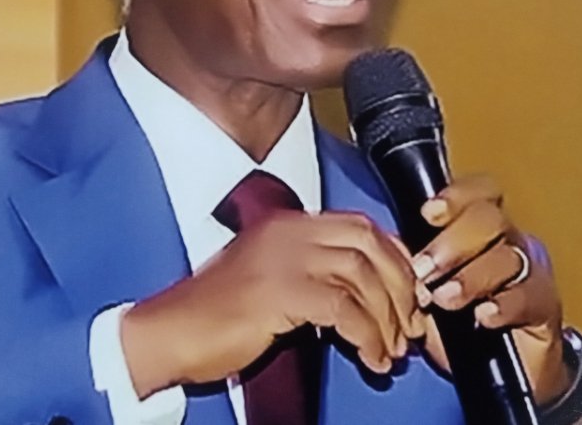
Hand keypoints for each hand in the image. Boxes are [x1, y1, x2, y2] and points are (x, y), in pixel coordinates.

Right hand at [121, 211, 424, 397]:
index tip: (409, 291)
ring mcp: (283, 258)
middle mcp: (287, 232)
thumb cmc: (215, 314)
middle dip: (400, 285)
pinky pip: (345, 309)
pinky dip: (367, 336)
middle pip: (368, 244)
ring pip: (362, 276)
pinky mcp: (280, 291)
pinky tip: (370, 358)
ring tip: (391, 351)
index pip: (359, 225)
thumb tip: (364, 292)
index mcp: (285, 224)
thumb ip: (310, 270)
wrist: (171, 332)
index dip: (394, 257)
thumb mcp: (267, 276)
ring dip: (387, 318)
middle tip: (411, 324)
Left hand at [411, 175, 571, 404]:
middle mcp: (508, 241)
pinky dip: (503, 305)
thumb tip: (382, 248)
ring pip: (507, 257)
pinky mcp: (545, 307)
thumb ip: (413, 265)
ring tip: (444, 299)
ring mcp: (530, 271)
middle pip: (490, 219)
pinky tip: (483, 316)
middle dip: (452, 242)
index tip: (428, 213)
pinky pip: (528, 297)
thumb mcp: (427, 288)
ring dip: (471, 277)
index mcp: (478, 227)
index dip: (456, 196)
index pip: (478, 192)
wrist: (496, 370)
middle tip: (424, 269)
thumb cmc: (456, 321)